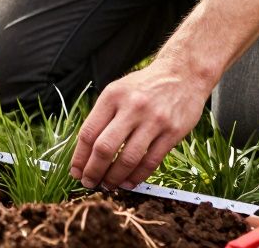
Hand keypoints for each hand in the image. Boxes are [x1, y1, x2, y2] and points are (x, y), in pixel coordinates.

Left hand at [69, 60, 213, 189]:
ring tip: (108, 185)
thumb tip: (85, 150)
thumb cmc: (145, 85)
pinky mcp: (172, 132)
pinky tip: (129, 182)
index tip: (75, 172)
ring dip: (115, 178)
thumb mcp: (118, 90)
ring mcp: (153, 120)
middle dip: (93, 171)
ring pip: (128, 158)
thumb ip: (103, 115)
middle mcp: (131, 107)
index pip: (89, 132)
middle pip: (104, 148)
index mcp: (112, 96)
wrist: (182, 74)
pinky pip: (151, 161)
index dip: (79, 157)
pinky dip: (137, 176)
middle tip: (89, 183)